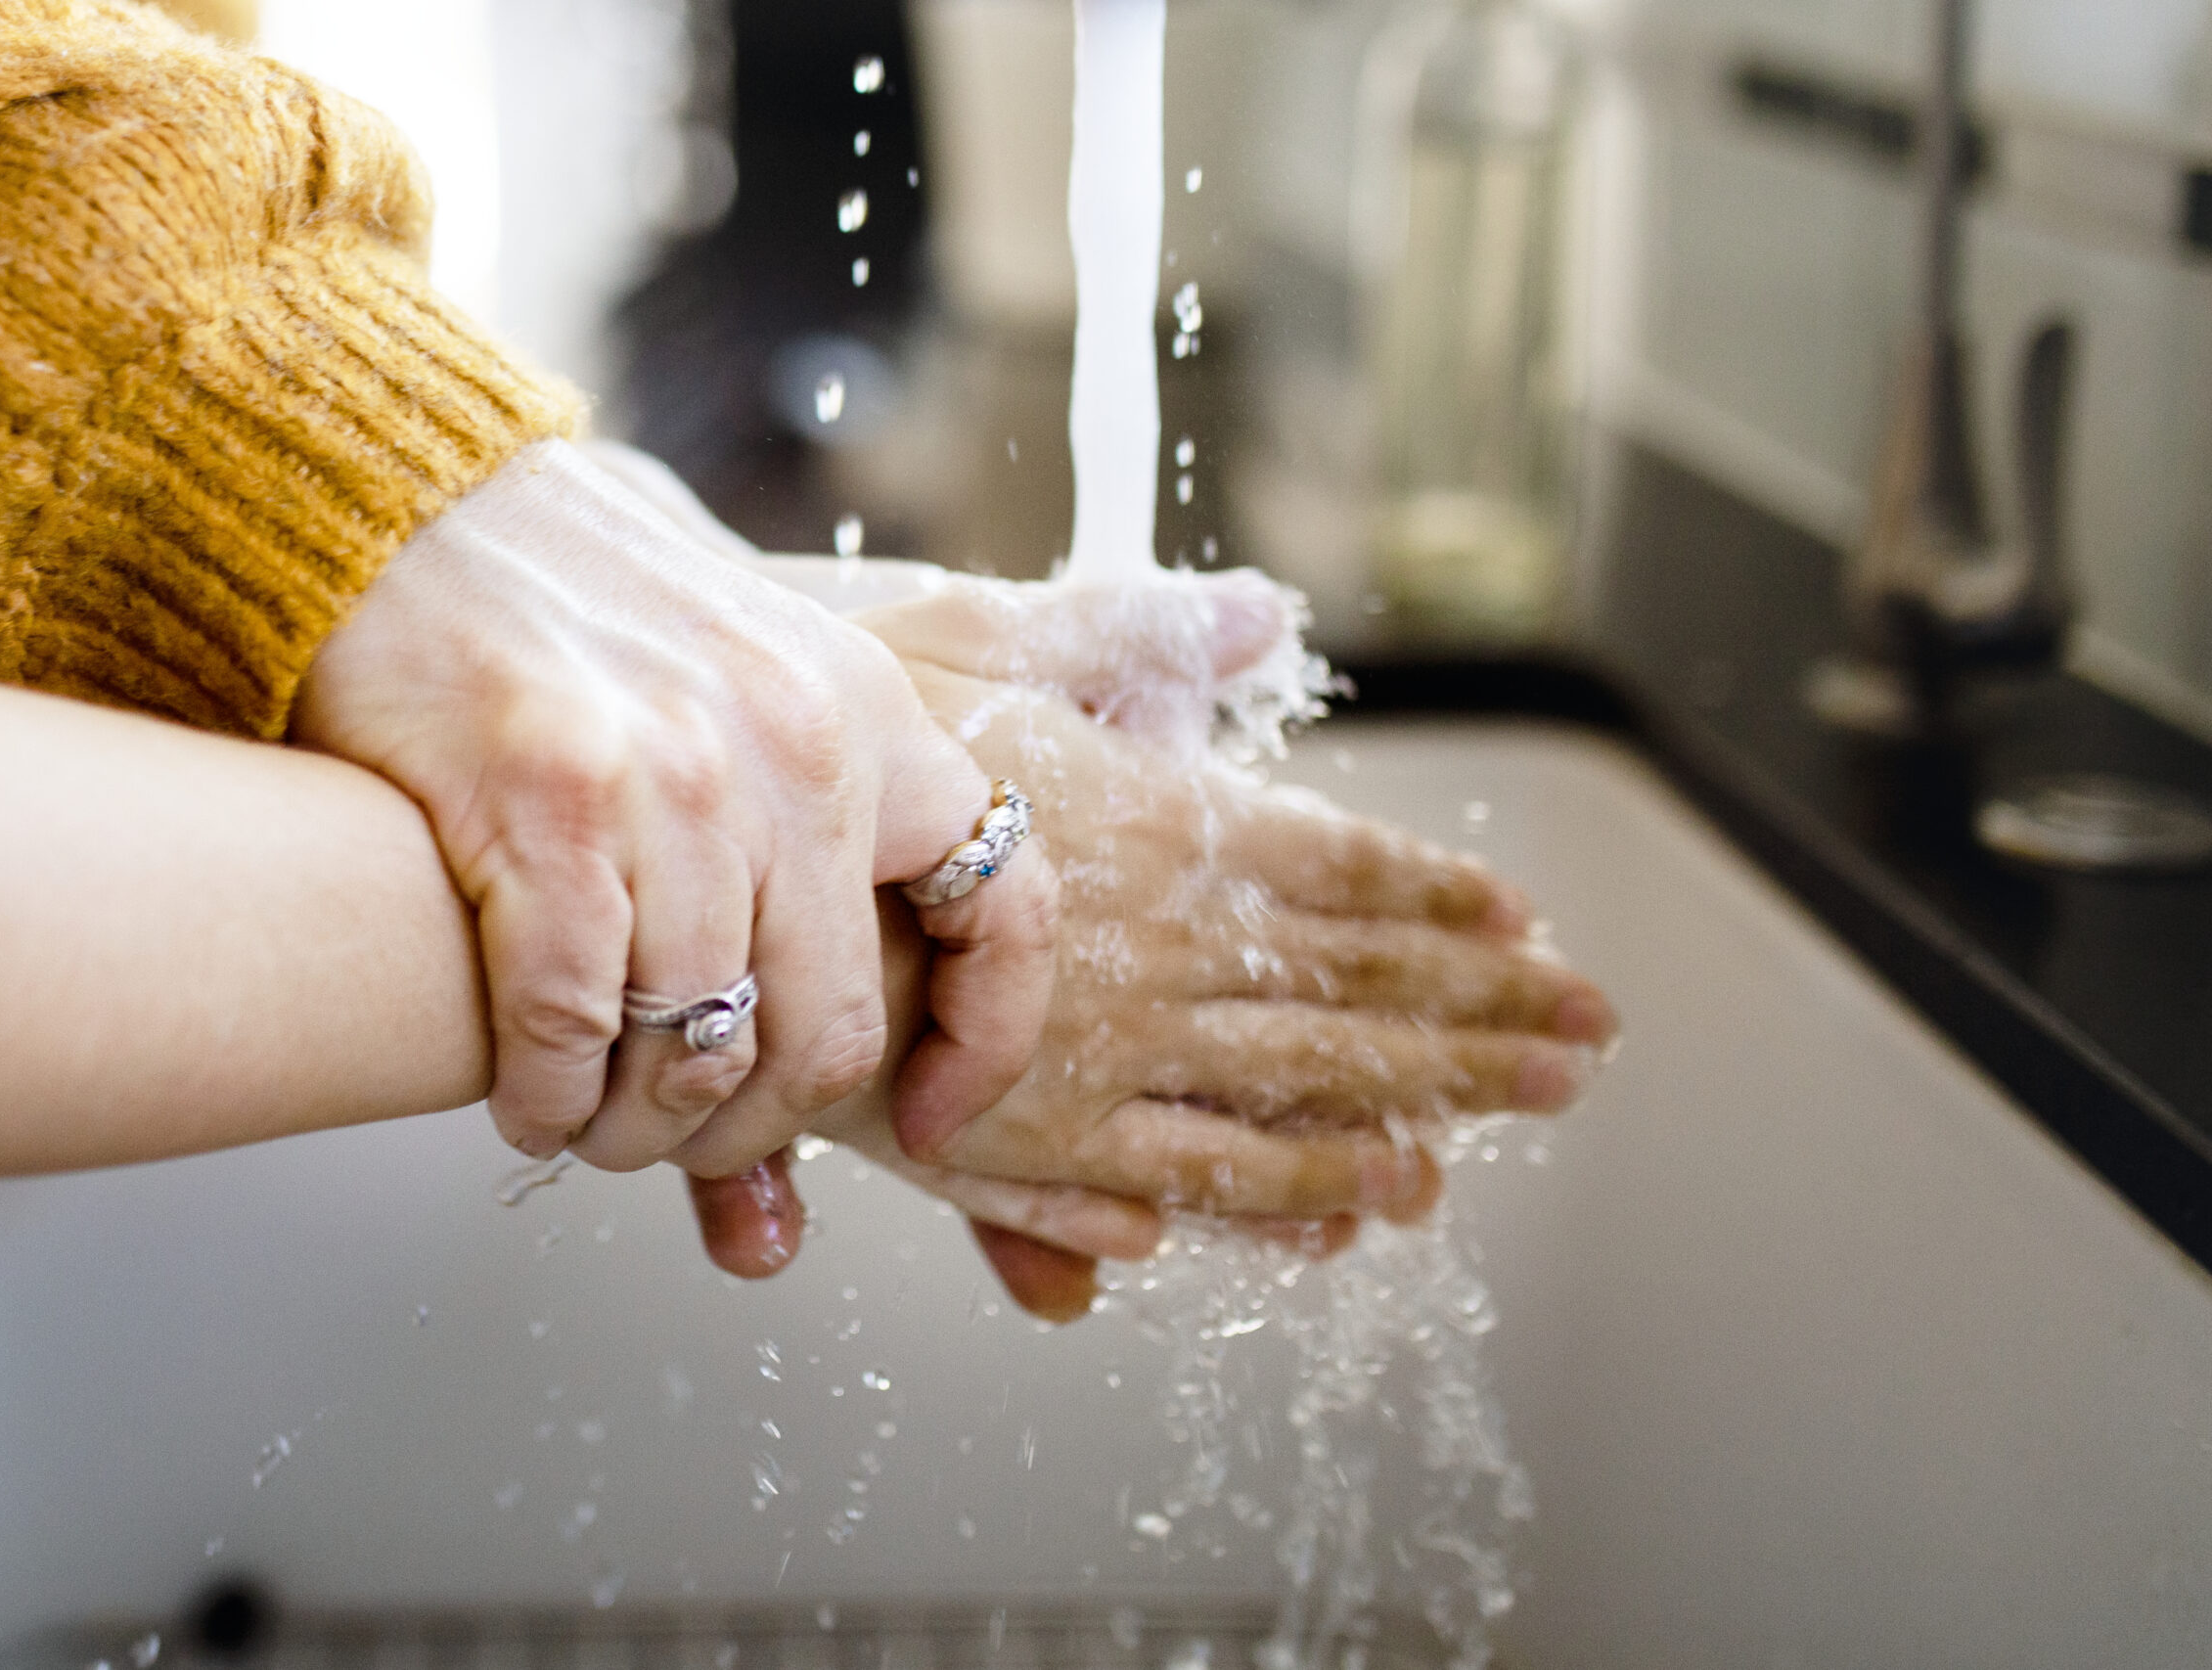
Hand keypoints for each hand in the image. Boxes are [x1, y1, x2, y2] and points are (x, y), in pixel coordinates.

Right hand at [290, 441, 1057, 1176]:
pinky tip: (528, 1099)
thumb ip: (780, 887)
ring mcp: (678, 776)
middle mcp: (799, 748)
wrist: (408, 500)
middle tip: (694, 1143)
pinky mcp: (545, 802)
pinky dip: (547, 1098)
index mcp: (871, 717)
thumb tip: (780, 1182)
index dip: (982, 1046)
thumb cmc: (571, 625)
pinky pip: (571, 1027)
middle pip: (832, 1032)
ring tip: (595, 1128)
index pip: (1008, 907)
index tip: (926, 1127)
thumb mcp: (734, 709)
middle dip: (754, 1129)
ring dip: (638, 1131)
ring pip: (700, 1048)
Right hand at [693, 574, 1613, 1316]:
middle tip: (1587, 1037)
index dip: (1442, 902)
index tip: (1526, 925)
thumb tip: (1257, 609)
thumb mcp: (967, 636)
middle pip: (1352, 991)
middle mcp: (1145, 947)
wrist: (672, 868)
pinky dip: (1279, 1192)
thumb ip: (1120, 629)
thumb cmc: (810, 744)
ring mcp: (1095, 1052)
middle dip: (1482, 1017)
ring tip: (1509, 1121)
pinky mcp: (1023, 1135)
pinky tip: (1350, 1211)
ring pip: (1294, 1093)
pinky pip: (1183, 1176)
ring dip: (1417, 1106)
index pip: (1336, 871)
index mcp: (1144, 826)